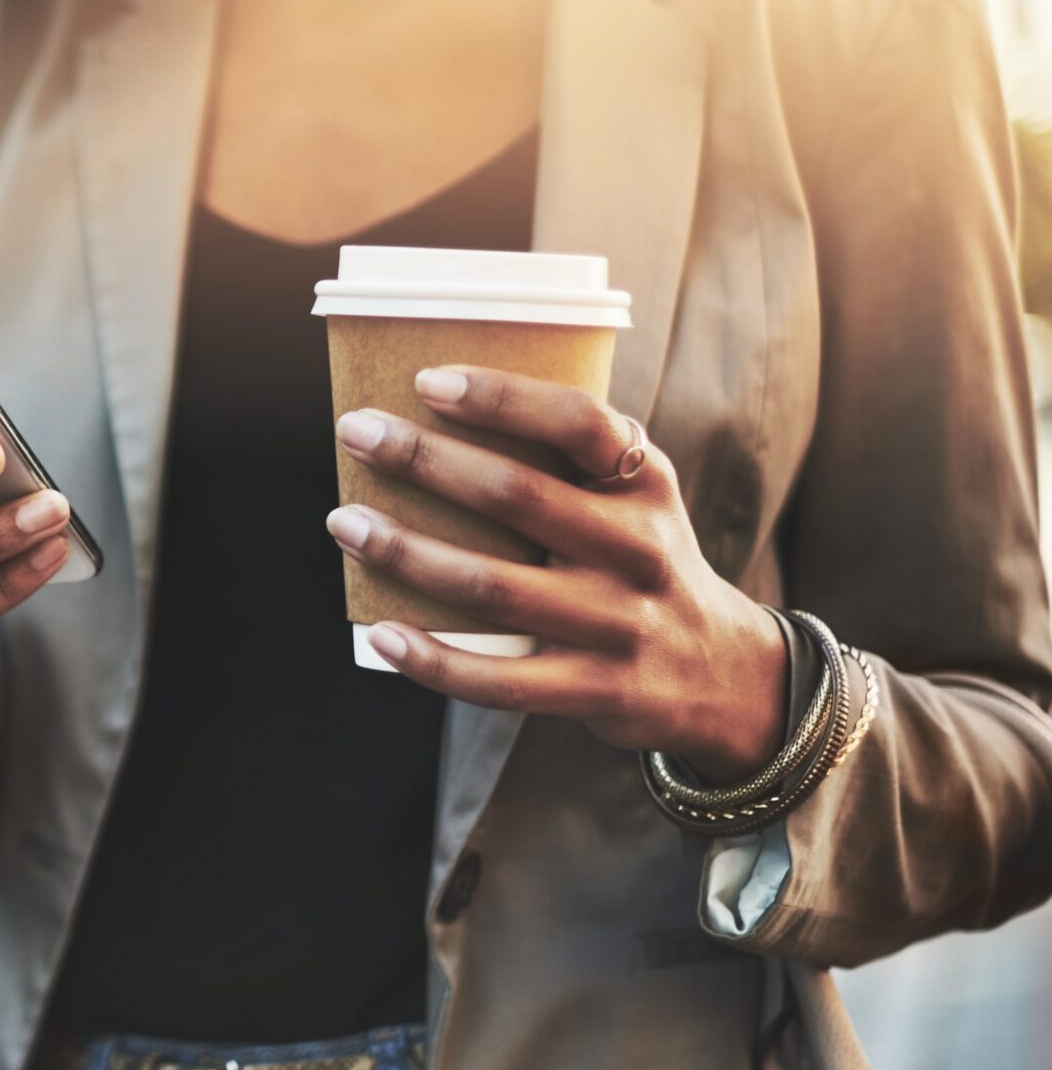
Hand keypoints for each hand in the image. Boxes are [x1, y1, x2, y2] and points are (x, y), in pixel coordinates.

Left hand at [324, 365, 788, 780]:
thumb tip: (432, 417)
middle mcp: (638, 547)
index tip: (425, 380)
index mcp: (645, 483)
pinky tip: (380, 633)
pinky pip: (500, 680)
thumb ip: (568, 461)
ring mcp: (618, 622)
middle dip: (424, 459)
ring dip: (406, 552)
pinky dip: (432, 659)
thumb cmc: (640, 562)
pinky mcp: (598, 689)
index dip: (502, 397)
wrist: (724, 674)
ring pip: (492, 586)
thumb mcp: (634, 500)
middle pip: (517, 496)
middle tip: (356, 432)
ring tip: (345, 523)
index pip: (579, 422)